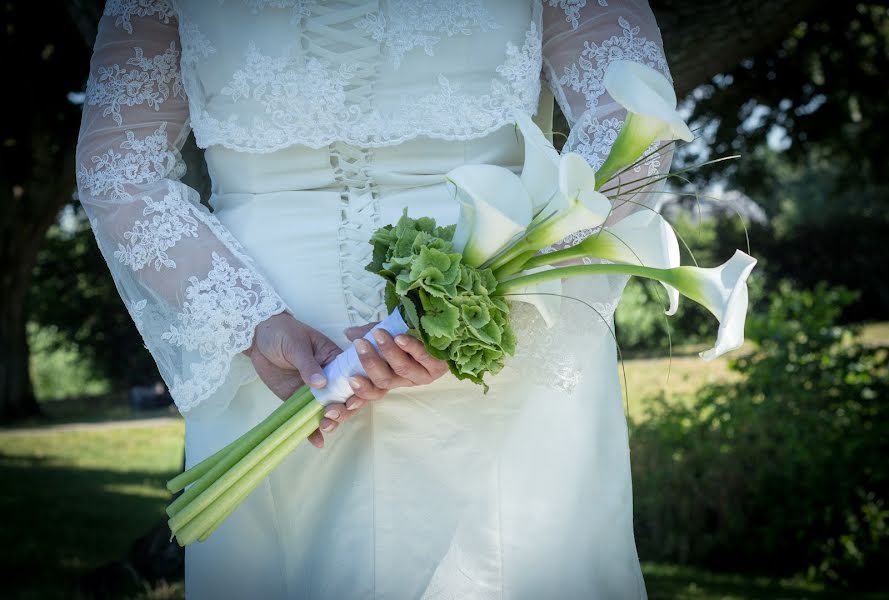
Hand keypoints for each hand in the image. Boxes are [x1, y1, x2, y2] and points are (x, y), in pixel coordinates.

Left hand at [245, 312, 344, 448]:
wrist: (258, 338)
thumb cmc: (283, 332)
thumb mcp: (296, 344)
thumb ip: (308, 364)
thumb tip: (320, 383)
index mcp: (335, 360)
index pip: (354, 376)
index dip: (358, 390)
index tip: (351, 400)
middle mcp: (329, 378)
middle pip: (345, 398)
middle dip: (344, 410)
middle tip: (331, 414)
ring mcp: (314, 391)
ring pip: (329, 410)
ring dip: (332, 421)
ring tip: (325, 427)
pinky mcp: (297, 399)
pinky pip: (307, 417)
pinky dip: (313, 431)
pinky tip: (317, 442)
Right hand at [315, 322, 448, 428]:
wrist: (446, 327)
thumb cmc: (411, 331)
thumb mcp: (385, 332)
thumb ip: (367, 334)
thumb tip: (348, 333)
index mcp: (390, 377)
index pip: (370, 394)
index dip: (357, 396)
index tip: (342, 391)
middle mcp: (404, 380)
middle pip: (383, 382)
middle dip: (369, 364)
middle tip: (360, 345)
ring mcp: (422, 374)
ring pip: (401, 371)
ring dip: (388, 353)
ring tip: (379, 335)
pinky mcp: (438, 365)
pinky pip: (423, 358)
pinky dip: (411, 348)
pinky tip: (401, 338)